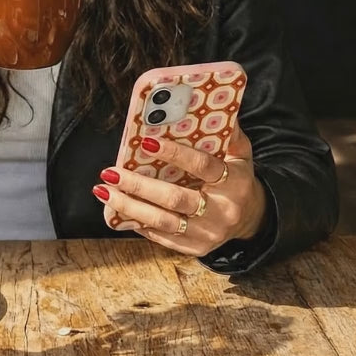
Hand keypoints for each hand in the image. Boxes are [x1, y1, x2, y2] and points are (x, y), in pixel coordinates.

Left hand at [93, 118, 267, 256]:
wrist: (252, 219)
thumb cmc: (237, 179)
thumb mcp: (241, 155)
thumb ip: (229, 133)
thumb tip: (208, 107)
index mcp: (234, 183)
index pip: (202, 166)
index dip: (174, 154)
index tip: (146, 142)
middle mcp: (221, 211)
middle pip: (174, 198)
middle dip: (138, 185)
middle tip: (110, 172)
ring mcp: (208, 233)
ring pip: (162, 221)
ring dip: (129, 206)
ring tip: (104, 191)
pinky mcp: (196, 248)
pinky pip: (162, 237)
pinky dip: (138, 223)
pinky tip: (118, 210)